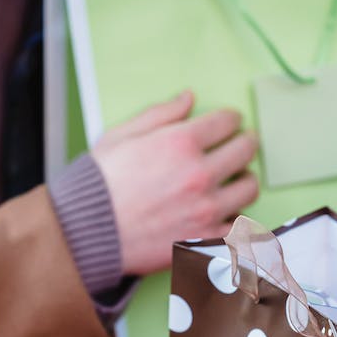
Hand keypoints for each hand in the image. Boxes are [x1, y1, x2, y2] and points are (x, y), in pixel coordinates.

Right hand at [92, 91, 258, 275]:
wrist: (87, 230)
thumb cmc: (99, 184)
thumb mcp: (122, 135)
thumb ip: (160, 114)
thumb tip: (188, 98)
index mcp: (181, 142)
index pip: (227, 121)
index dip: (230, 118)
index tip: (229, 122)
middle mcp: (200, 173)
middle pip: (246, 149)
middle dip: (245, 141)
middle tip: (242, 143)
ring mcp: (205, 208)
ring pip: (249, 187)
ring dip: (244, 178)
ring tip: (236, 179)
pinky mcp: (204, 238)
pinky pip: (238, 226)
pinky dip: (236, 217)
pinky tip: (227, 211)